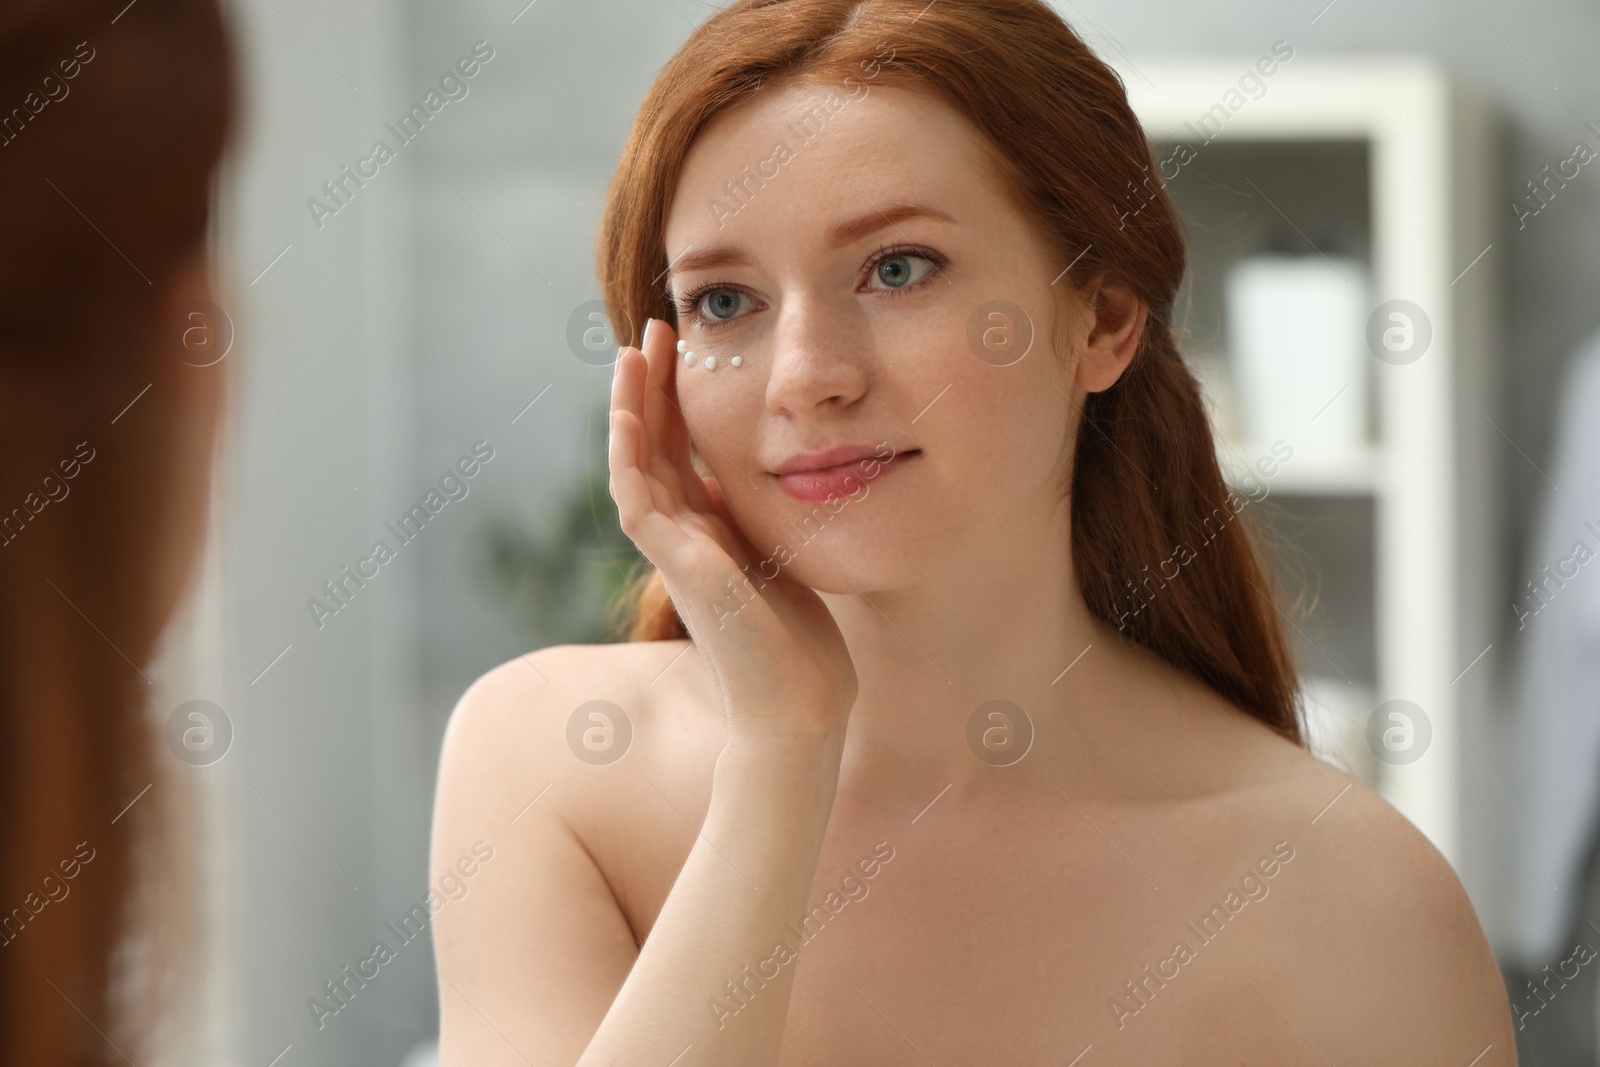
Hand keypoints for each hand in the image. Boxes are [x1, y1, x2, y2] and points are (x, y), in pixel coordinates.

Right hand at [608, 317, 857, 746]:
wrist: (799, 710)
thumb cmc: (801, 650)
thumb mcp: (789, 561)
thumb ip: (772, 524)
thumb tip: (795, 477)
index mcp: (709, 533)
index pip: (680, 451)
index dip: (677, 400)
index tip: (685, 347)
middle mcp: (684, 538)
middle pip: (654, 446)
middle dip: (652, 386)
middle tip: (654, 328)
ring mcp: (676, 553)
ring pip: (634, 464)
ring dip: (631, 406)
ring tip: (635, 350)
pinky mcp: (681, 569)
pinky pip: (638, 501)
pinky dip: (629, 455)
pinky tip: (630, 413)